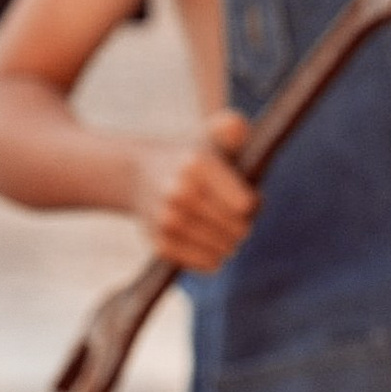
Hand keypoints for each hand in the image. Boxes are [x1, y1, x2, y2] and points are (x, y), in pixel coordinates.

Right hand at [130, 119, 259, 268]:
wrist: (137, 174)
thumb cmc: (188, 157)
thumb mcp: (209, 135)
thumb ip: (231, 128)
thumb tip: (236, 126)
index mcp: (196, 166)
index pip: (246, 206)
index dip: (253, 204)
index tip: (245, 196)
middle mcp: (179, 194)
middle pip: (238, 229)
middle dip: (242, 224)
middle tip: (232, 214)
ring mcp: (167, 221)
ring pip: (225, 250)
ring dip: (229, 242)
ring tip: (219, 226)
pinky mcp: (160, 245)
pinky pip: (208, 265)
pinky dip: (213, 258)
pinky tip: (206, 241)